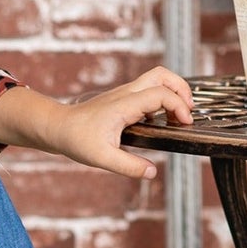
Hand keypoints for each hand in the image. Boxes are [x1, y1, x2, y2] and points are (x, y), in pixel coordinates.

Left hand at [52, 68, 193, 179]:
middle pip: (162, 75)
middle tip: (188, 111)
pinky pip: (148, 90)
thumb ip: (129, 166)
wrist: (58, 127)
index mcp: (125, 104)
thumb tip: (152, 172)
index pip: (161, 94)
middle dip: (181, 88)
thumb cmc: (77, 139)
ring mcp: (124, 94)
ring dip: (172, 92)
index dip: (179, 107)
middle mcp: (127, 94)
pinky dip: (161, 100)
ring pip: (156, 79)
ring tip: (177, 117)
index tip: (184, 124)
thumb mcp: (102, 158)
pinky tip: (158, 121)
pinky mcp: (122, 99)